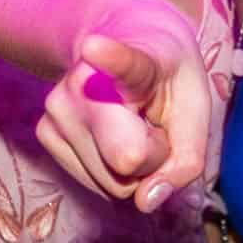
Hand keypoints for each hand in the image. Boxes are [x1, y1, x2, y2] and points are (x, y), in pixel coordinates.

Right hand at [35, 11, 215, 214]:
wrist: (127, 41)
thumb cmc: (169, 79)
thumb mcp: (197, 110)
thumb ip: (186, 159)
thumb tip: (145, 201)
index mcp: (133, 62)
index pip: (120, 63)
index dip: (109, 58)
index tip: (93, 47)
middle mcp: (82, 82)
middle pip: (126, 162)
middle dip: (152, 161)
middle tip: (153, 127)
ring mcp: (57, 109)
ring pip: (109, 181)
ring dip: (131, 167)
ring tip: (133, 126)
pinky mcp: (45, 133)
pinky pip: (93, 183)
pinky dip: (111, 170)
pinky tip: (113, 136)